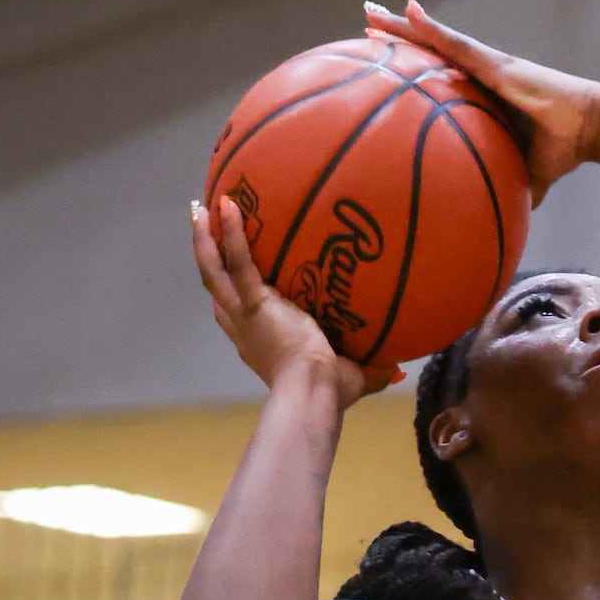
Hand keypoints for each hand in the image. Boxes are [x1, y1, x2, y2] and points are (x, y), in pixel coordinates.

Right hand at [192, 198, 396, 407]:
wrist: (314, 393)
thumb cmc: (331, 393)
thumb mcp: (352, 377)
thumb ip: (373, 370)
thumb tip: (397, 370)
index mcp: (261, 344)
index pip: (236, 314)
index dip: (230, 291)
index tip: (230, 267)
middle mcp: (244, 329)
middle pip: (216, 286)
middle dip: (208, 255)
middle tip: (203, 225)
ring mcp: (245, 316)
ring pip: (213, 272)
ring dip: (205, 239)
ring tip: (202, 207)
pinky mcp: (255, 304)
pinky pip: (238, 262)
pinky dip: (231, 234)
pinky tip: (230, 206)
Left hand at [363, 0, 596, 204]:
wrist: (588, 129)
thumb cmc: (562, 150)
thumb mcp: (525, 177)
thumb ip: (505, 190)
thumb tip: (495, 225)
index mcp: (482, 97)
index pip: (438, 79)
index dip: (411, 69)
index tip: (381, 63)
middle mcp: (480, 76)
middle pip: (429, 52)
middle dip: (397, 39)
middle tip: (365, 25)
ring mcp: (486, 65)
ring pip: (434, 40)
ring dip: (402, 25)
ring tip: (371, 10)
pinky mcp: (495, 62)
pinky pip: (454, 42)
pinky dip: (430, 27)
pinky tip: (408, 10)